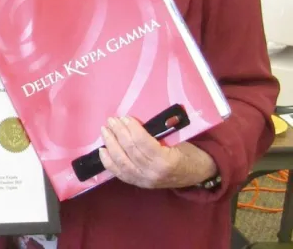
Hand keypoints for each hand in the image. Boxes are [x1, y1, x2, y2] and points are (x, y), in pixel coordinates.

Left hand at [99, 116, 215, 188]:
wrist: (199, 175)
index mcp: (166, 161)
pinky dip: (109, 162)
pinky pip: (120, 174)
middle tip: (111, 120)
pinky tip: (102, 150)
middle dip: (118, 134)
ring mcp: (145, 181)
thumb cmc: (190, 153)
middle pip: (130, 152)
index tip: (125, 117)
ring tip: (105, 131)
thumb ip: (160, 134)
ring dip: (111, 145)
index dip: (132, 129)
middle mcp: (153, 173)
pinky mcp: (139, 184)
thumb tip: (136, 121)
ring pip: (122, 162)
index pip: (143, 143)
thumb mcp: (180, 140)